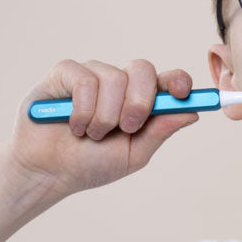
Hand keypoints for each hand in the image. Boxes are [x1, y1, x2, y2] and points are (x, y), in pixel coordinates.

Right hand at [2, 59, 198, 206]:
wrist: (50, 171)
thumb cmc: (92, 163)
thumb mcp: (133, 153)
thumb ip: (160, 131)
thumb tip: (192, 113)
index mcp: (141, 102)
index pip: (166, 81)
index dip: (178, 81)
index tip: (182, 93)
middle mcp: (119, 84)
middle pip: (143, 70)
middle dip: (140, 102)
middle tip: (127, 128)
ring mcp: (92, 75)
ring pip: (114, 79)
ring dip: (105, 116)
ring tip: (92, 134)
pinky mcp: (65, 72)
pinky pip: (85, 81)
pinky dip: (83, 110)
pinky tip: (74, 125)